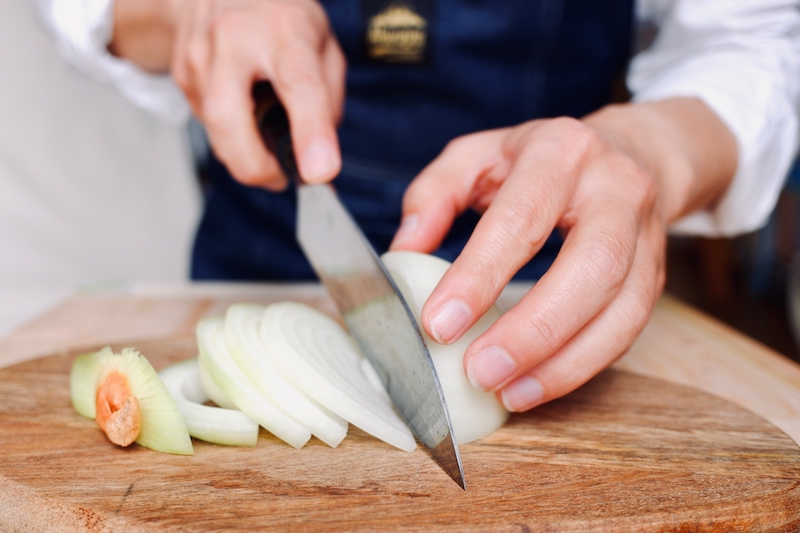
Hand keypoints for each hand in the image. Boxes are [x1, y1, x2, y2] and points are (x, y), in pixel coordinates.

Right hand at [111, 0, 344, 188]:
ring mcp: (199, 54)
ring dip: (244, 155)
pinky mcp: (182, 73)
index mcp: (284, 29)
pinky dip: (230, 135)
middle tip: (282, 176)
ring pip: (215, 131)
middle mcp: (234, 37)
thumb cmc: (282, 16)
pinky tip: (244, 114)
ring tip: (266, 143)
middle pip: (230, 120)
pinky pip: (206, 124)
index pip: (298, 87)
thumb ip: (329, 97)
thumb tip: (318, 156)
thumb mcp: (323, 43)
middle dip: (256, 167)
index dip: (310, 134)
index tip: (319, 172)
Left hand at [391, 99, 736, 410]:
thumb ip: (434, 194)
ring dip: (563, 363)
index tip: (439, 324)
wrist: (631, 152)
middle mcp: (616, 190)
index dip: (480, 275)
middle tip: (479, 371)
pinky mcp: (655, 277)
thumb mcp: (478, 155)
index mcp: (561, 153)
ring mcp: (645, 237)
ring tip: (506, 392)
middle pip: (591, 267)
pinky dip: (581, 368)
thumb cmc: (540, 159)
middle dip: (533, 329)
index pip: (521, 218)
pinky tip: (534, 387)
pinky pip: (628, 331)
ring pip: (622, 310)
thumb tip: (403, 251)